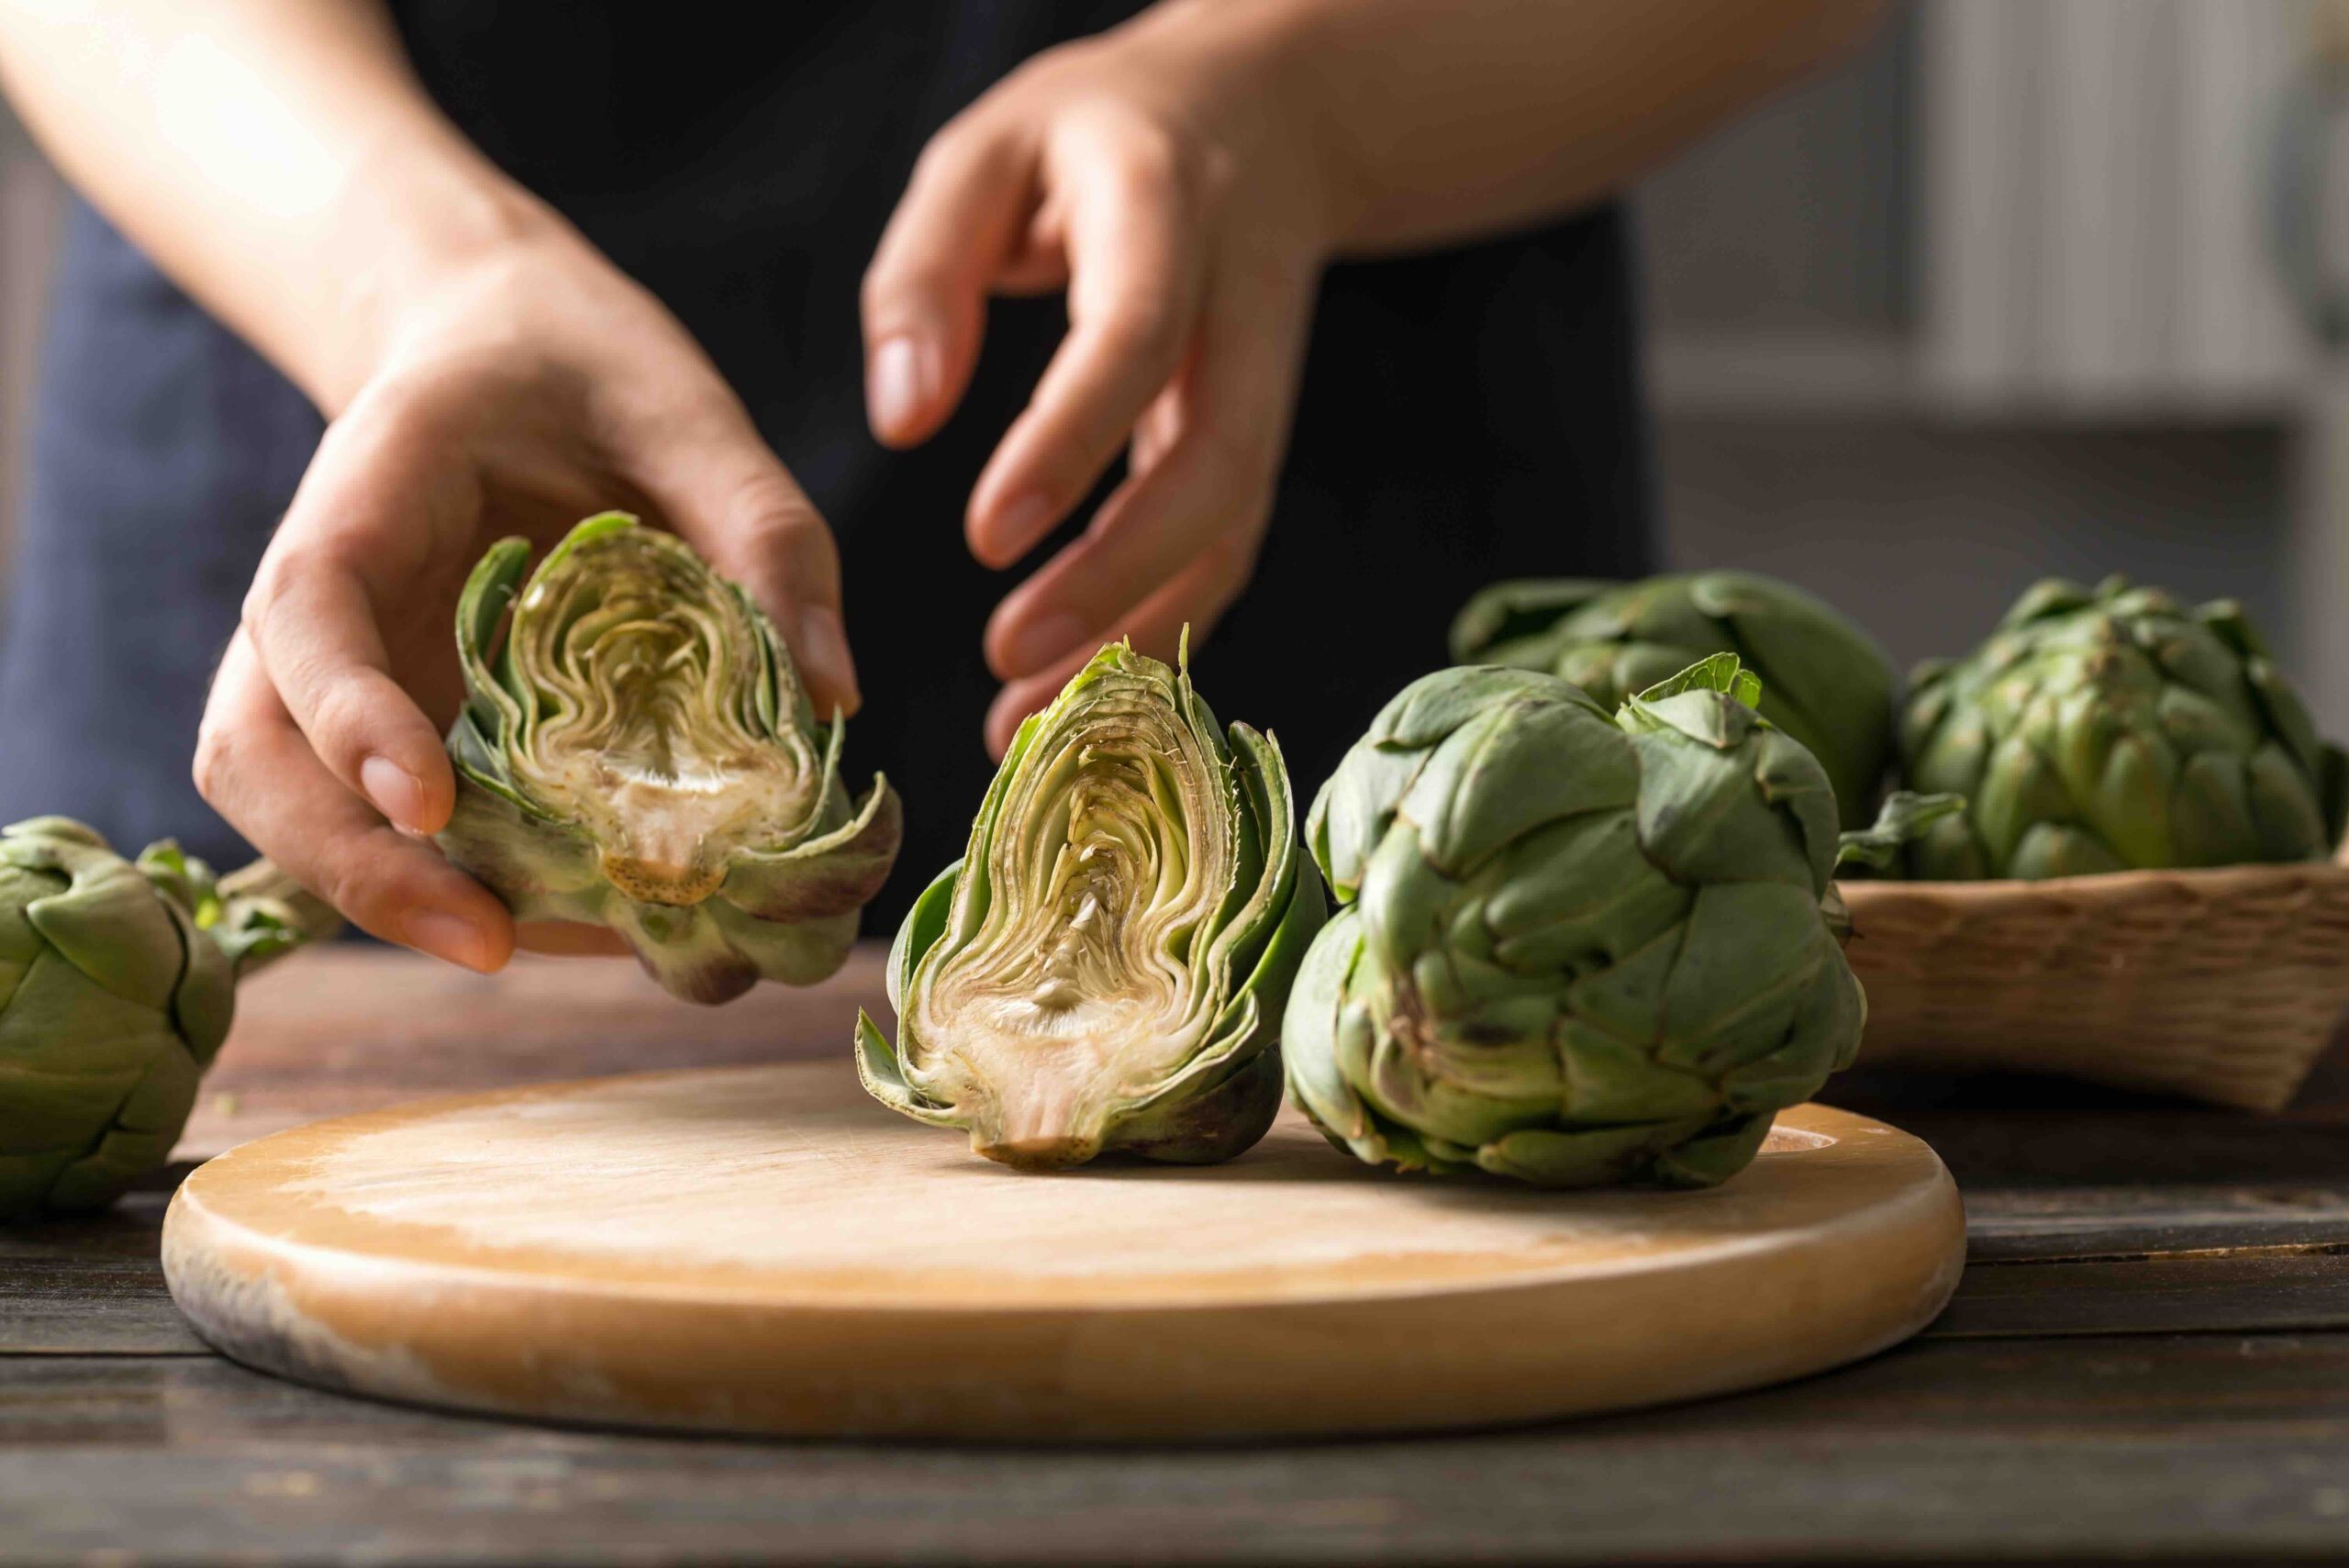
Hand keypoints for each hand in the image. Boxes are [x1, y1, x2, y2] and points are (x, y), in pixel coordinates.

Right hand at [194, 220, 855, 971]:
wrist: (505, 350)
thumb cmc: (585, 371)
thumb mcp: (689, 413)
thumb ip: (763, 533)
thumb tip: (831, 700)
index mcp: (366, 497)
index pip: (308, 615)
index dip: (351, 717)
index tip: (427, 803)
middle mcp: (322, 608)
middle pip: (257, 756)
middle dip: (352, 866)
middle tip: (491, 943)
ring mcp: (342, 680)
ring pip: (298, 813)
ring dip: (401, 901)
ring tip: (568, 948)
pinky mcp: (393, 730)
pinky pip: (391, 830)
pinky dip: (469, 887)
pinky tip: (592, 920)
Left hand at [860, 3, 1336, 754]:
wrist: (1259, 116)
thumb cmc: (1085, 136)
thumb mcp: (984, 153)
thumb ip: (927, 272)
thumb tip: (901, 419)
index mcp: (1163, 209)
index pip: (1135, 338)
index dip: (1073, 443)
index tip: (986, 539)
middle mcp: (1237, 306)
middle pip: (1214, 463)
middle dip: (1117, 578)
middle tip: (1004, 661)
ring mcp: (1266, 381)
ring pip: (1232, 529)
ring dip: (1139, 635)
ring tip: (1025, 722)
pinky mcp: (1259, 436)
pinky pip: (1225, 548)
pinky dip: (1159, 628)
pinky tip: (1078, 688)